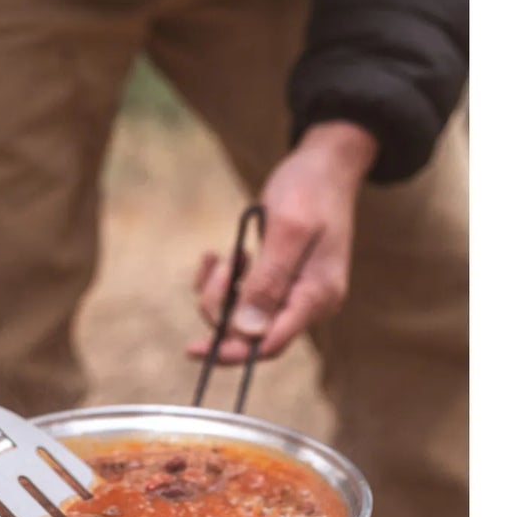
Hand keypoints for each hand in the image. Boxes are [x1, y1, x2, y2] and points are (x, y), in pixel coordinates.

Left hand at [187, 122, 378, 364]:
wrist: (323, 165)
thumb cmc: (309, 190)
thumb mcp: (287, 230)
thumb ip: (269, 281)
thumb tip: (247, 332)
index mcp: (317, 296)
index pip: (270, 344)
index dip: (231, 352)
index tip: (193, 349)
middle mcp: (306, 302)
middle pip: (249, 332)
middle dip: (222, 306)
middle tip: (221, 264)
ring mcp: (291, 292)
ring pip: (239, 315)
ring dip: (220, 290)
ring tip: (226, 255)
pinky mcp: (276, 281)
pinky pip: (238, 296)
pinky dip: (222, 280)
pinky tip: (219, 255)